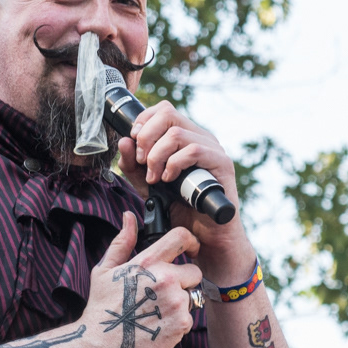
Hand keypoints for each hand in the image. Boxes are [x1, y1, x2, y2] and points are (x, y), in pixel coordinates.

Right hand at [79, 212, 201, 347]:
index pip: (180, 238)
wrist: (100, 345)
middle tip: (162, 294)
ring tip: (155, 313)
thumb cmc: (102, 307)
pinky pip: (189, 318)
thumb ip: (122, 242)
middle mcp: (165, 279)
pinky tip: (158, 326)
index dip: (190, 241)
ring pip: (191, 297)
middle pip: (194, 272)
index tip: (192, 248)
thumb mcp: (105, 270)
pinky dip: (178, 323)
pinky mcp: (182, 323)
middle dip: (183, 281)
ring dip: (179, 304)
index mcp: (147, 263)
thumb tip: (129, 217)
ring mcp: (175, 302)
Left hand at [116, 101, 255, 283]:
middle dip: (146, 137)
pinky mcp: (222, 163)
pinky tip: (168, 180)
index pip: (162, 110)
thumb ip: (134, 166)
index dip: (143, 122)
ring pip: (177, 133)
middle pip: (168, 113)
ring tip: (154, 178)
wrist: (204, 238)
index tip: (133, 145)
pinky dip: (174, 164)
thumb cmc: (180, 210)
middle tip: (141, 162)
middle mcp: (200, 137)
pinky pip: (194, 150)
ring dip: (157, 155)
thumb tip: (124, 141)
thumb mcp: (148, 186)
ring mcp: (213, 149)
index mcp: (185, 136)